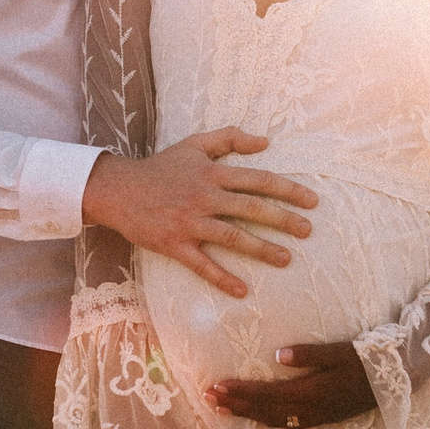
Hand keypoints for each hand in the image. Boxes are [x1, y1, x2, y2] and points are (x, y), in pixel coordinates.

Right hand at [83, 129, 318, 297]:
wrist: (117, 189)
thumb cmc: (160, 167)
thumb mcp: (194, 144)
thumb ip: (230, 138)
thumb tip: (266, 141)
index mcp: (212, 173)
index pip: (258, 179)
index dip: (287, 189)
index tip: (312, 200)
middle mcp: (204, 196)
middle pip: (251, 208)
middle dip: (283, 219)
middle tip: (307, 231)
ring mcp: (189, 222)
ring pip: (231, 236)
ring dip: (261, 249)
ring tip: (286, 259)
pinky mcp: (174, 244)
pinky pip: (201, 264)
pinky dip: (222, 278)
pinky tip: (242, 290)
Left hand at [207, 343, 375, 428]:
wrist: (398, 380)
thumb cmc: (368, 359)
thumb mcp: (340, 351)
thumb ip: (310, 354)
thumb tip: (278, 354)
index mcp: (312, 392)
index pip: (266, 394)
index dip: (240, 392)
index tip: (216, 386)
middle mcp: (311, 409)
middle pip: (264, 409)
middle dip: (235, 404)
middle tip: (206, 398)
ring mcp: (317, 417)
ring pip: (274, 419)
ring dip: (247, 414)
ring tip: (222, 408)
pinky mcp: (323, 418)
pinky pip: (288, 424)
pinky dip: (267, 421)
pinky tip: (257, 417)